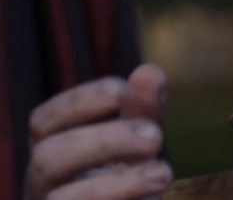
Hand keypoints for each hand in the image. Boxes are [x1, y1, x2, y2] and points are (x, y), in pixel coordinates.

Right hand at [26, 64, 172, 199]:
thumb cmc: (126, 181)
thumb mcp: (137, 143)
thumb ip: (143, 110)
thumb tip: (150, 71)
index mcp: (52, 153)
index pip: (43, 122)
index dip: (79, 102)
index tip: (120, 90)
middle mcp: (43, 187)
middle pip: (48, 158)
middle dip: (104, 142)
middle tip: (156, 136)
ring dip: (116, 184)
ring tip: (163, 173)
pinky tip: (151, 199)